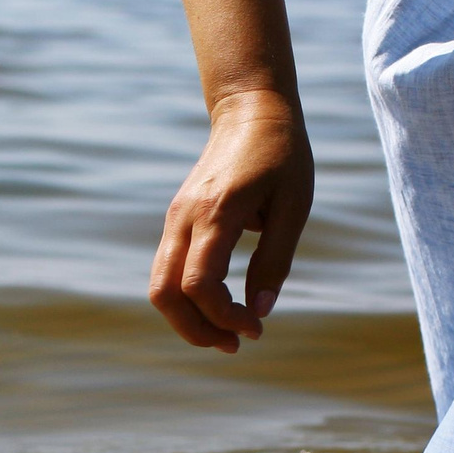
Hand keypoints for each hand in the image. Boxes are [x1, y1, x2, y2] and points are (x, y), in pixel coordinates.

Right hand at [148, 88, 312, 352]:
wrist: (250, 109)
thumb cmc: (281, 154)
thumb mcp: (294, 206)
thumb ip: (275, 261)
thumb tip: (259, 313)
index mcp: (217, 212)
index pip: (200, 284)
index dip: (225, 317)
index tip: (256, 328)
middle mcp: (185, 218)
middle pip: (165, 294)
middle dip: (196, 330)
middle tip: (234, 344)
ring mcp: (175, 219)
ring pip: (159, 286)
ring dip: (187, 319)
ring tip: (224, 333)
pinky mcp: (176, 221)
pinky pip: (167, 271)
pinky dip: (186, 298)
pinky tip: (217, 305)